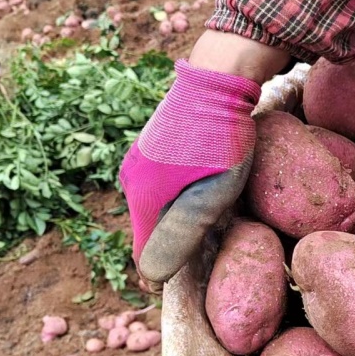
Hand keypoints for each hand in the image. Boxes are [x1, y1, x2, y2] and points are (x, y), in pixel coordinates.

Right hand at [119, 31, 288, 286]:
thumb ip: (181, 236)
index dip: (175, 267)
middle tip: (222, 231)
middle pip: (155, 231)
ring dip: (188, 215)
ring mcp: (141, 160)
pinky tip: (213, 182)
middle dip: (184, 240)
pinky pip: (168, 186)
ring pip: (163, 207)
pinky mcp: (155, 147)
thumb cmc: (219, 140)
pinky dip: (188, 193)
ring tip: (222, 205)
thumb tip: (151, 278)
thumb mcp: (209, 196)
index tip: (206, 264)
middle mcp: (132, 180)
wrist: (219, 78)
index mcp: (141, 198)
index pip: (147, 255)